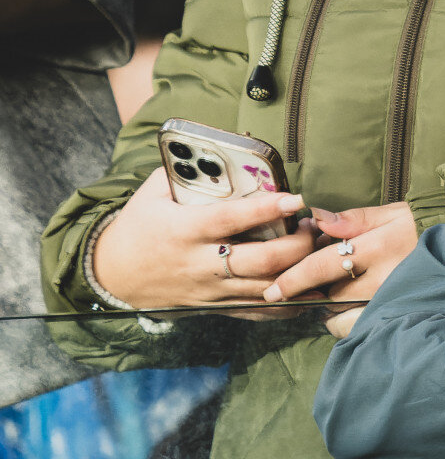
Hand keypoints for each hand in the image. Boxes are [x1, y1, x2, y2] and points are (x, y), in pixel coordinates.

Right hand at [88, 169, 314, 310]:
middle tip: (312, 226)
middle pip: (260, 261)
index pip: (230, 219)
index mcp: (184, 229)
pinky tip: (310, 291)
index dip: (266, 209)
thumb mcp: (153, 193)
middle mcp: (199, 263)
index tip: (295, 198)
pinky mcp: (214, 306)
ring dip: (299, 272)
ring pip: (265, 289)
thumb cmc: (139, 226)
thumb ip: (185, 170)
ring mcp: (209, 289)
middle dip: (296, 244)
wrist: (112, 275)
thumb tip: (219, 146)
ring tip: (318, 251)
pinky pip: (256, 311)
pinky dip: (287, 305)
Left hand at [268, 203, 419, 337]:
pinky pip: (358, 327)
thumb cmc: (421, 228)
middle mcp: (383, 277)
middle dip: (312, 293)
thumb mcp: (391, 214)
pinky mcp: (396, 314)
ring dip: (329, 309)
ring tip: (334, 295)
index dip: (293, 279)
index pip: (323, 265)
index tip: (272, 290)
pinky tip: (349, 310)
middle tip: (303, 290)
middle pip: (328, 295)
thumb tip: (315, 220)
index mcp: (377, 246)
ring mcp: (390, 299)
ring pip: (341, 315)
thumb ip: (353, 219)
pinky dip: (345, 322)